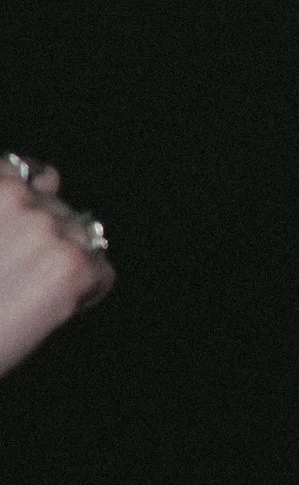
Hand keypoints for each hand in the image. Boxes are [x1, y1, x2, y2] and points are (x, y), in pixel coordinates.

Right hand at [0, 156, 113, 376]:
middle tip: (12, 279)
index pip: (22, 173)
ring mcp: (48, 228)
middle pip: (56, 209)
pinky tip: (49, 311)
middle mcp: (18, 197)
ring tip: (27, 295)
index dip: (22, 207)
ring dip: (64, 262)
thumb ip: (5, 201)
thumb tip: (51, 179)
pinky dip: (85, 293)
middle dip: (44, 240)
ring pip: (83, 236)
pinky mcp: (73, 265)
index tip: (11, 239)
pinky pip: (102, 274)